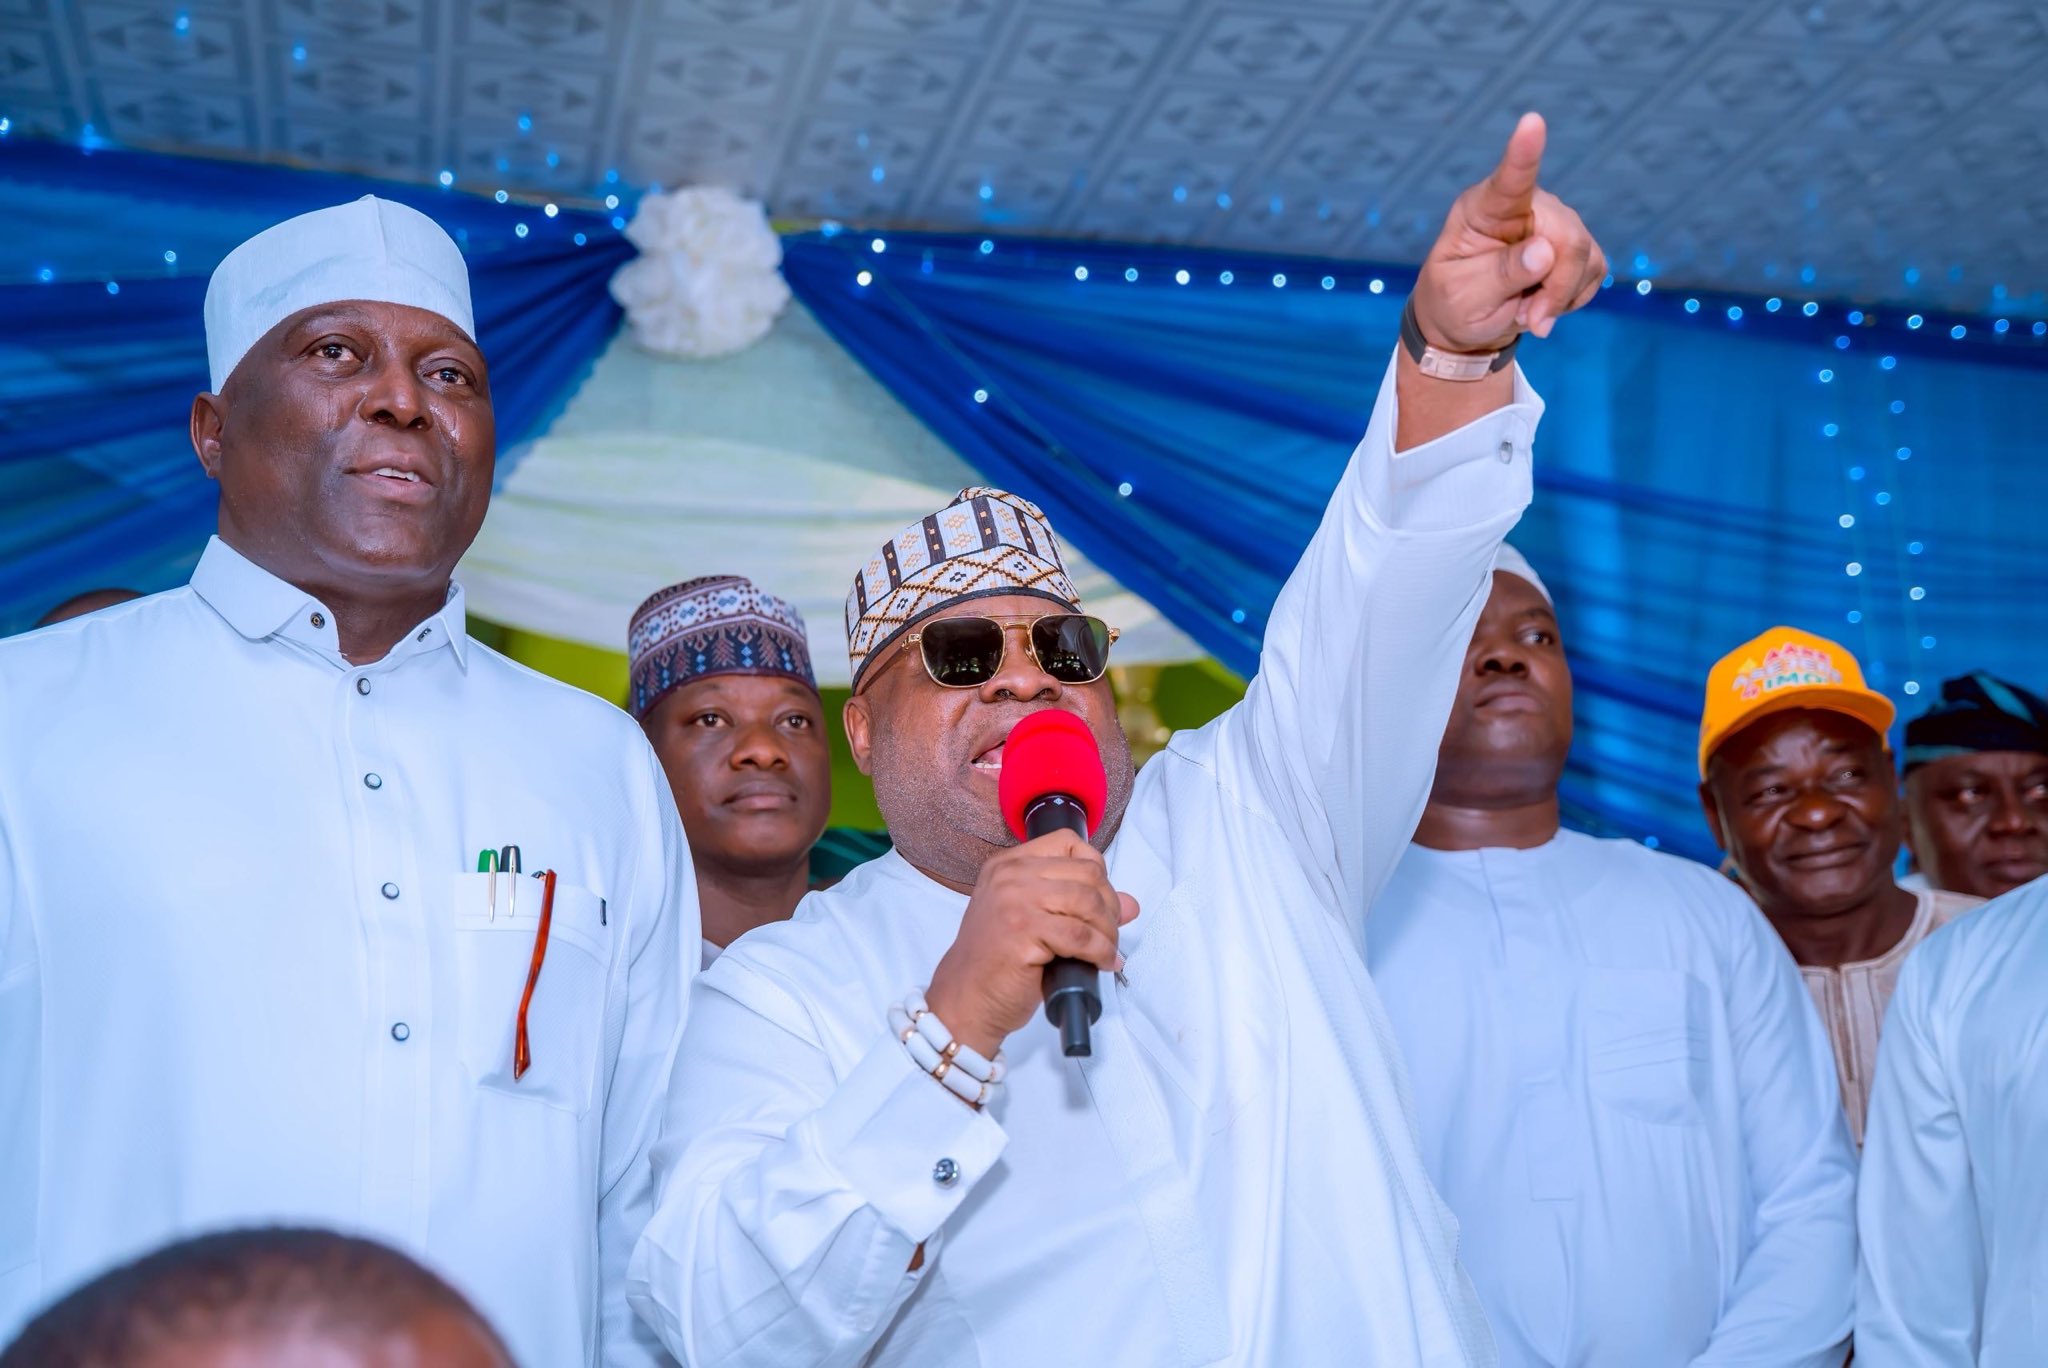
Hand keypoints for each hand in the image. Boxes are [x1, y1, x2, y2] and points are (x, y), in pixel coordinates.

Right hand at [925, 832, 1139, 1057]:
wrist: (965, 1000)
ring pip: (1088, 901)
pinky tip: (1101, 963)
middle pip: (1086, 873)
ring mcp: (1015, 900)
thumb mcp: (1036, 922)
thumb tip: (1130, 904)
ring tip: (1107, 951)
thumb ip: (1078, 904)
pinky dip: (1101, 951)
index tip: (1101, 901)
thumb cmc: (997, 963)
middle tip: (1109, 933)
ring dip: (1108, 931)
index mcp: (1008, 865)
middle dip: (1109, 906)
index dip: (1096, 871)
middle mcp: (1010, 875)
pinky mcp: (1023, 930)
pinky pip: (1081, 935)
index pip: (1068, 844)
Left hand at [1410, 112, 1605, 350]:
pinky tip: (1544, 302)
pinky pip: (1594, 271)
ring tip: (1525, 310)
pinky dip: (1571, 298)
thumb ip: (1499, 274)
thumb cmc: (1453, 303)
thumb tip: (1546, 251)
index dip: (1523, 153)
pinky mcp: (1577, 246)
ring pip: (1585, 256)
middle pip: (1567, 238)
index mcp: (1483, 209)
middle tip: (1532, 320)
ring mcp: (1555, 223)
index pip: (1508, 180)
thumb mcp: (1462, 297)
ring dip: (1560, 297)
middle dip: (1556, 287)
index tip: (1531, 121)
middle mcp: (1526, 205)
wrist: (1466, 322)